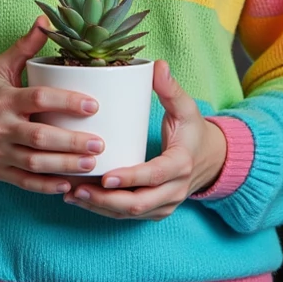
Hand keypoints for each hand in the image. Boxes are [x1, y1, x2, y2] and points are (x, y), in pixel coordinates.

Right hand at [0, 17, 107, 195]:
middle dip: (72, 142)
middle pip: (40, 137)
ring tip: (92, 163)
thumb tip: (46, 20)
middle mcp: (1, 127)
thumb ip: (24, 46)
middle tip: (101, 142)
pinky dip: (46, 186)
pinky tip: (67, 185)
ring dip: (64, 165)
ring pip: (34, 163)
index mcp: (5, 99)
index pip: (38, 99)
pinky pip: (24, 182)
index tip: (94, 105)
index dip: (67, 101)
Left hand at [64, 59, 226, 220]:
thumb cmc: (193, 131)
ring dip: (100, 207)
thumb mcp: (186, 108)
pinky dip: (104, 210)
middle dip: (106, 200)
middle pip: (138, 203)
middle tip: (77, 189)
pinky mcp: (156, 211)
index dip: (130, 178)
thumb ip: (171, 88)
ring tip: (71, 194)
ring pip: (130, 213)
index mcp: (181, 164)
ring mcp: (165, 205)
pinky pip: (128, 216)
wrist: (211, 160)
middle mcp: (174, 190)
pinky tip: (81, 199)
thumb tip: (157, 65)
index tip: (105, 177)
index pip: (154, 175)